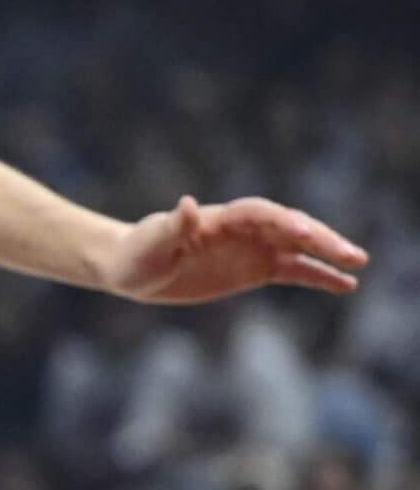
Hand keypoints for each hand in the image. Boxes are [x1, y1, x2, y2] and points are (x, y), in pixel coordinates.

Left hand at [101, 195, 365, 304]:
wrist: (132, 267)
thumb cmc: (137, 253)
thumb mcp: (150, 244)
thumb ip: (172, 226)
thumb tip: (186, 205)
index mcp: (219, 219)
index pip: (259, 214)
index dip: (283, 222)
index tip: (304, 236)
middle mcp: (242, 229)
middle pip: (288, 227)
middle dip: (319, 238)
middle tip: (349, 254)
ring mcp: (252, 248)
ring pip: (298, 247)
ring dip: (327, 253)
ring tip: (358, 264)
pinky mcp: (254, 269)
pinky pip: (292, 270)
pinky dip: (318, 276)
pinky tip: (345, 285)